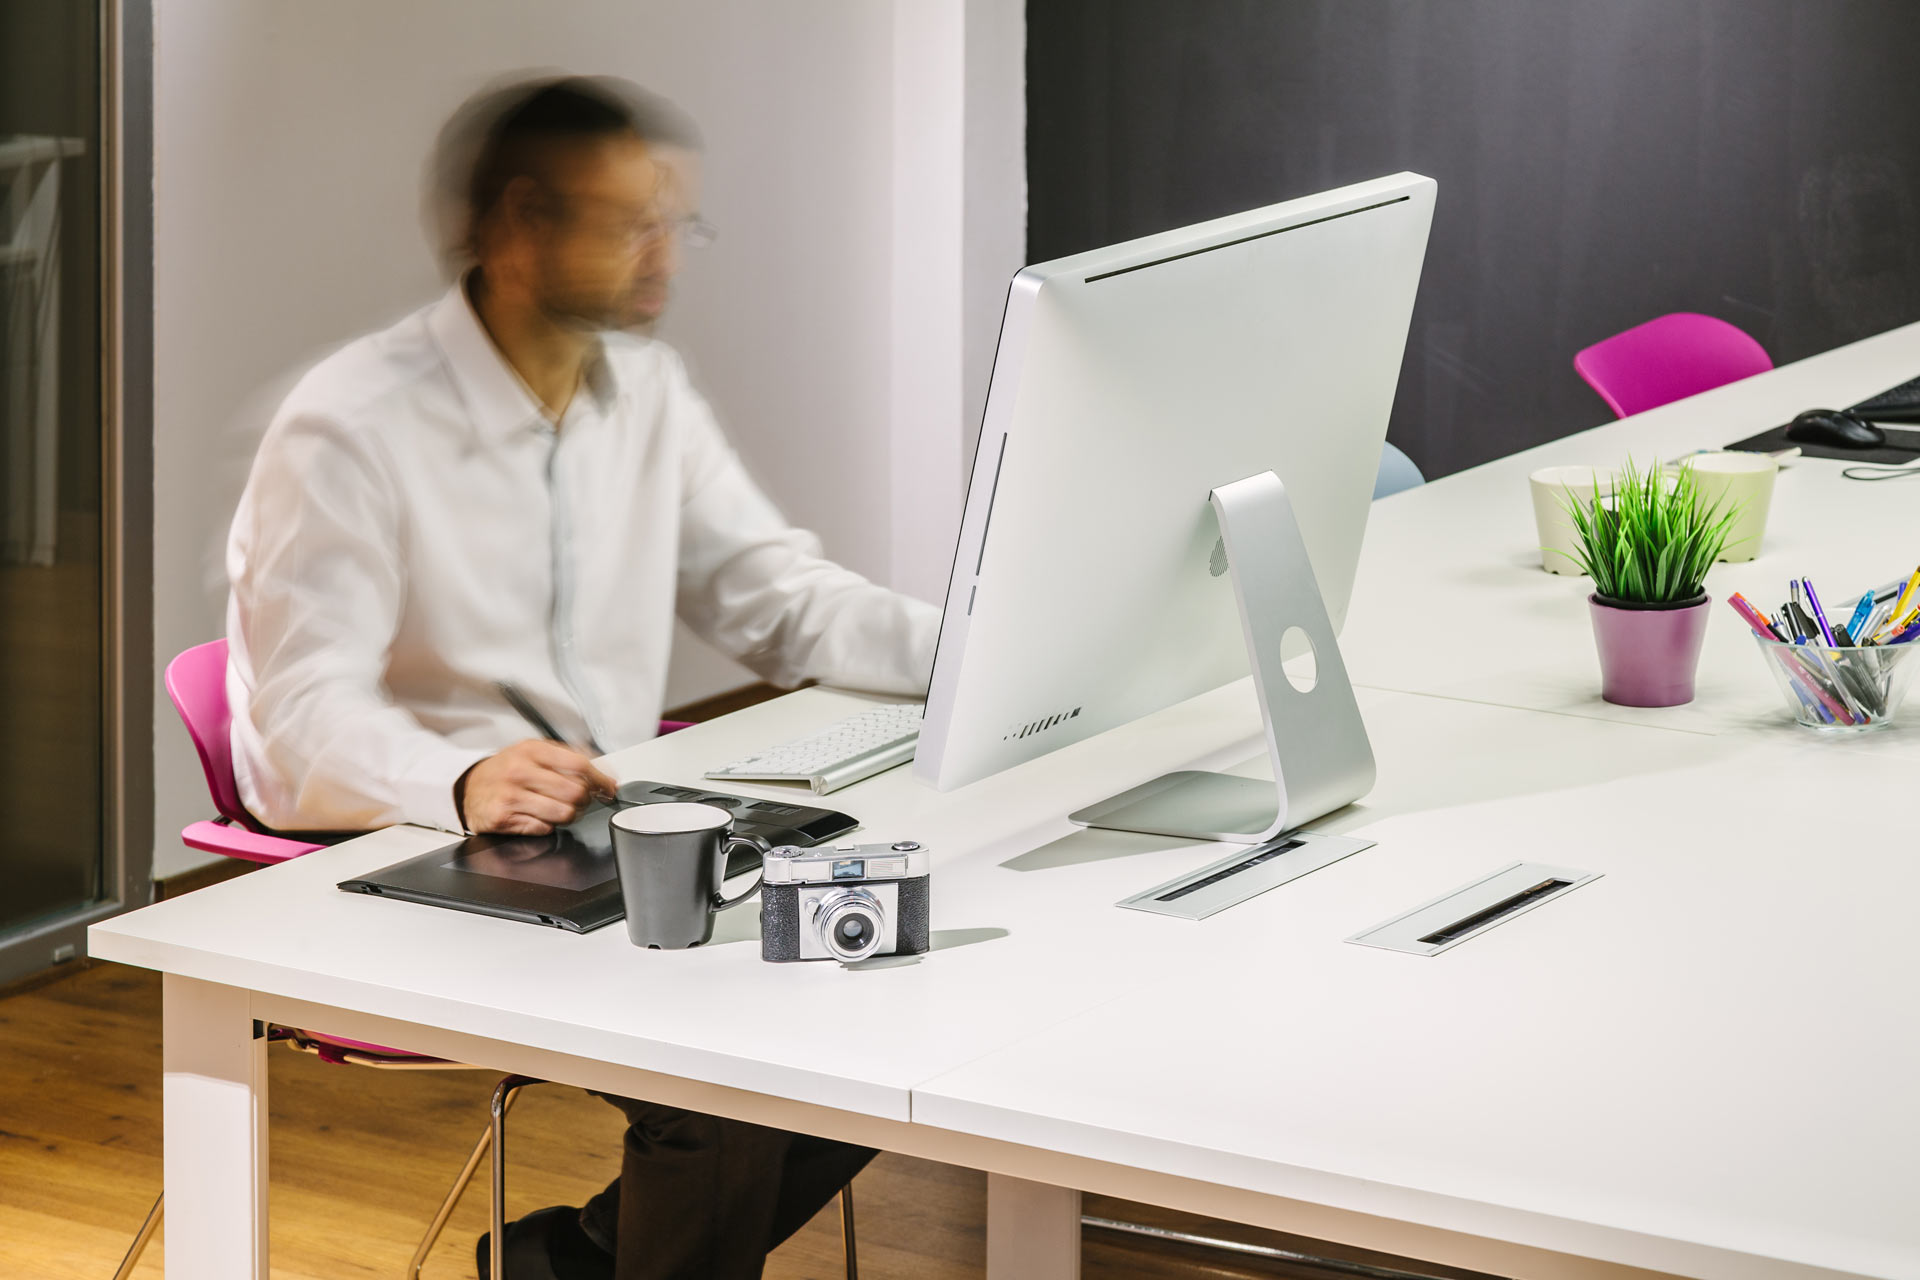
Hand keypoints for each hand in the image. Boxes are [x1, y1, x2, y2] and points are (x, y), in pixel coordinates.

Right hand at [456, 739, 617, 834]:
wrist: (468, 788)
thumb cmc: (505, 770)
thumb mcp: (532, 752)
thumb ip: (566, 756)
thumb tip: (603, 771)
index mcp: (532, 750)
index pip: (579, 764)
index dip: (600, 779)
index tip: (609, 787)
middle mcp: (520, 771)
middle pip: (575, 792)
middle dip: (585, 800)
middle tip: (581, 800)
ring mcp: (510, 796)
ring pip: (564, 814)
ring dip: (568, 815)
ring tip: (559, 809)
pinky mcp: (503, 818)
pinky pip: (544, 828)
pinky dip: (546, 826)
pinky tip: (536, 816)